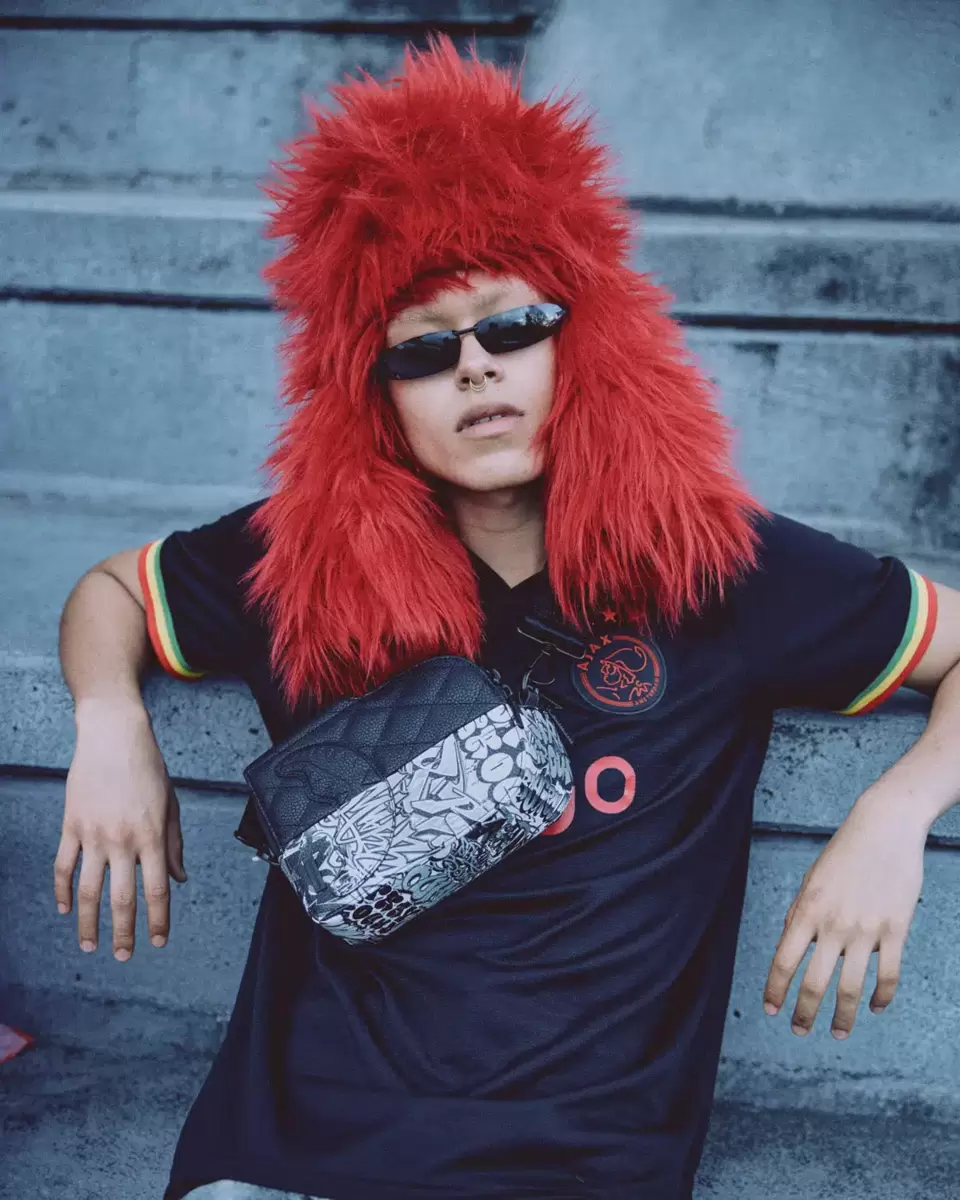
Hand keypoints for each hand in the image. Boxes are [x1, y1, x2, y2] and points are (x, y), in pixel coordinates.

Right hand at [54, 699, 186, 961]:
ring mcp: (94, 834)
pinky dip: (63, 891)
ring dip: (88, 923)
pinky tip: (66, 909)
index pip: (157, 890)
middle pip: (123, 898)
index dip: (158, 920)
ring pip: (89, 890)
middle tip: (124, 956)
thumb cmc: (148, 768)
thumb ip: (174, 844)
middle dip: (124, 933)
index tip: (158, 942)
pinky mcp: (71, 825)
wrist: (114, 735)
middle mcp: (123, 840)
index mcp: (152, 835)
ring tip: (89, 945)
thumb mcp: (171, 804)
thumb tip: (180, 880)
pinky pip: (64, 866)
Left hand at [763, 800, 924, 1038]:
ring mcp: (866, 929)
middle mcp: (834, 924)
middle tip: (799, 1031)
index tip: (771, 1010)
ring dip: (842, 1017)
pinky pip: (888, 975)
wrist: (884, 828)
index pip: (784, 961)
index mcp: (807, 910)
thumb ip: (801, 914)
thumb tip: (792, 945)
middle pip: (815, 983)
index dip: (775, 990)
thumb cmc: (843, 853)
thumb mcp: (811, 880)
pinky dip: (881, 997)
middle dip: (804, 1013)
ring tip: (837, 1033)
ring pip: (851, 988)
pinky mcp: (896, 930)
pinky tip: (875, 1008)